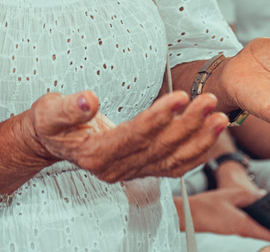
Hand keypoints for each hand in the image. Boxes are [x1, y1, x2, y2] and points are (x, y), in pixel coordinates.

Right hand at [25, 90, 226, 182]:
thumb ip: (70, 107)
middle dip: (188, 124)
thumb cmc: (51, 123)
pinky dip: (195, 151)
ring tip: (219, 117)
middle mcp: (116, 168)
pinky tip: (211, 133)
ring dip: (199, 139)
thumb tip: (89, 99)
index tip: (180, 97)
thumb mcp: (49, 111)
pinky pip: (173, 165)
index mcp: (97, 154)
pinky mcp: (140, 168)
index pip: (135, 135)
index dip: (159, 117)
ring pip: (172, 159)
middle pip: (160, 147)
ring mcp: (130, 171)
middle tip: (209, 101)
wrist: (50, 142)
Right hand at [178, 188, 269, 250]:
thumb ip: (249, 195)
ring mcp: (237, 234)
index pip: (269, 235)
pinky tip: (268, 228)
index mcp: (244, 225)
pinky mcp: (233, 232)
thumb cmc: (207, 205)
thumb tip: (264, 196)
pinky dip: (264, 233)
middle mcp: (242, 232)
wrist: (189, 215)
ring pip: (261, 236)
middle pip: (267, 238)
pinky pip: (253, 233)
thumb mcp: (231, 194)